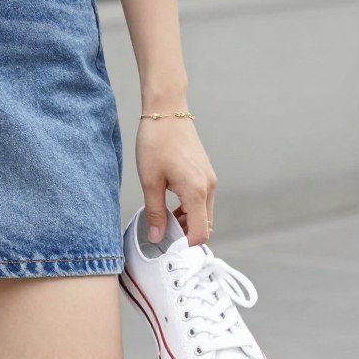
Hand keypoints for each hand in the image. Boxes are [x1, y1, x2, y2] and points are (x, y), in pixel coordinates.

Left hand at [135, 116, 216, 246]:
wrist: (167, 111)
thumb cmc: (156, 142)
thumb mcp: (150, 181)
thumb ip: (155, 212)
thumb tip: (156, 238)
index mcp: (197, 191)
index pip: (201, 233)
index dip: (185, 245)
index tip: (166, 248)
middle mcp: (209, 187)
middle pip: (205, 225)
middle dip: (186, 235)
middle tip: (161, 236)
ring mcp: (209, 179)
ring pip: (203, 213)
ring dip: (187, 222)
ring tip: (161, 221)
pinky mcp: (205, 173)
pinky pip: (201, 200)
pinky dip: (189, 209)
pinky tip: (169, 206)